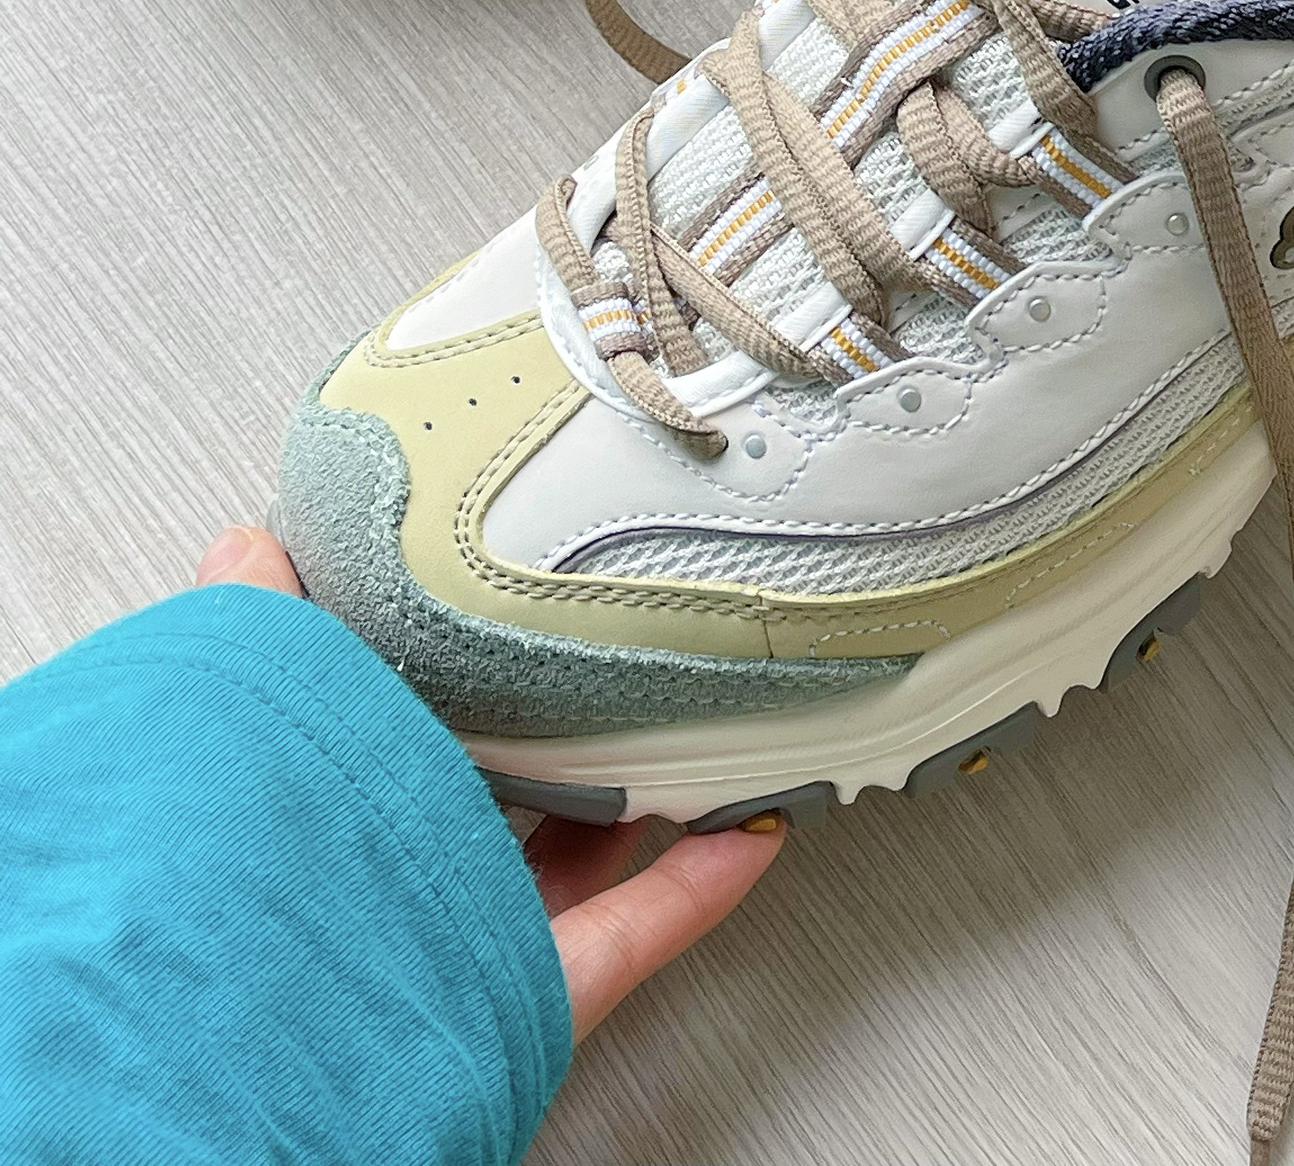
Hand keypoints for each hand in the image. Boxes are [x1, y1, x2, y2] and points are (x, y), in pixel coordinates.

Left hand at [196, 526, 785, 1036]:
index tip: (487, 611)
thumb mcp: (240, 722)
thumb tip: (250, 544)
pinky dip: (694, 883)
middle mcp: (394, 885)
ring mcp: (473, 940)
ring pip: (566, 860)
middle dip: (543, 728)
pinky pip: (633, 932)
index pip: (379, 731)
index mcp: (324, 820)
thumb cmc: (244, 894)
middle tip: (602, 663)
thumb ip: (252, 635)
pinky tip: (741, 828)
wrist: (266, 1061)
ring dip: (634, 798)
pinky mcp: (540, 993)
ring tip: (692, 733)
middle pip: (483, 794)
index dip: (428, 669)